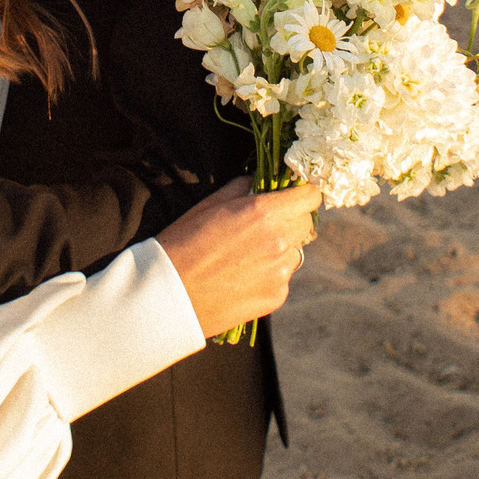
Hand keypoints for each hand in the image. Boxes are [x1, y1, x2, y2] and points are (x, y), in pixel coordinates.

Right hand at [155, 177, 323, 338]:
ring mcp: (280, 272)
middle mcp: (280, 241)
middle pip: (306, 223)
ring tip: (246, 256)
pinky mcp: (276, 297)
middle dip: (291, 220)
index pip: (311, 196)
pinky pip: (282, 278)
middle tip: (264, 227)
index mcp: (265, 212)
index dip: (302, 194)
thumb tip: (259, 182)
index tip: (291, 197)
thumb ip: (243, 189)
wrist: (167, 295)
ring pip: (295, 252)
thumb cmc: (182, 243)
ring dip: (281, 249)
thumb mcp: (210, 204)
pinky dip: (269, 275)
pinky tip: (241, 278)